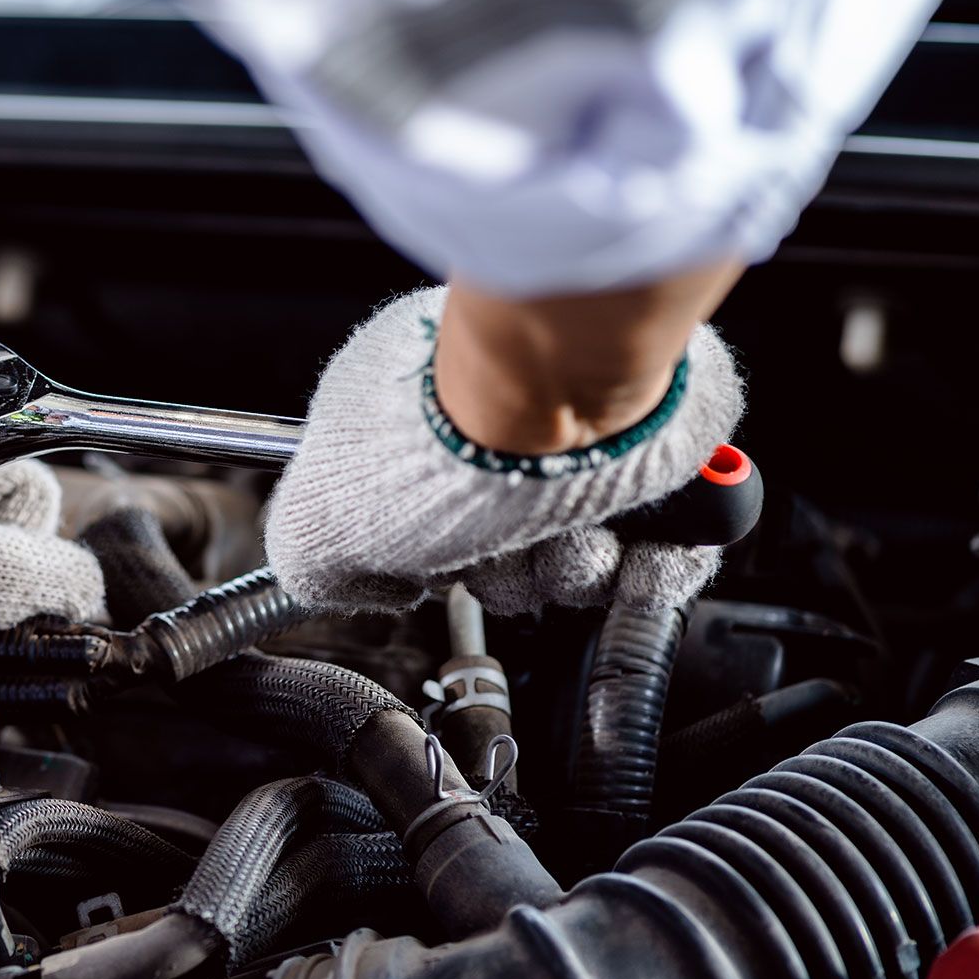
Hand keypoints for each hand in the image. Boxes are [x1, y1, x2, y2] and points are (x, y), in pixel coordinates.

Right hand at [264, 286, 743, 614]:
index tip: (436, 570)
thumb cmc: (438, 442)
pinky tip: (619, 541)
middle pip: (510, 554)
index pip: (431, 530)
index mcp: (418, 428)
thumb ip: (314, 564)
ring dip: (571, 572)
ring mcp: (584, 438)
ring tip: (563, 537)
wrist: (552, 393)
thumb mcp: (315, 520)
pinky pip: (664, 550)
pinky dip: (650, 565)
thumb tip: (368, 586)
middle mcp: (502, 426)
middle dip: (510, 578)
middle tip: (501, 556)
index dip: (437, 569)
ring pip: (581, 559)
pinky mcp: (662, 455)